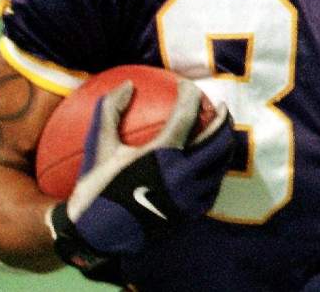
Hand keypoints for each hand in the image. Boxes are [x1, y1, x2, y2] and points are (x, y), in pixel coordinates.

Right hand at [48, 80, 233, 280]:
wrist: (97, 235)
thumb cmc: (96, 188)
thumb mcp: (99, 147)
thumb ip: (110, 110)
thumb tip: (128, 83)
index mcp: (161, 153)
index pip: (188, 114)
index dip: (191, 95)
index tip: (187, 86)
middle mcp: (182, 173)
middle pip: (217, 138)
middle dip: (223, 119)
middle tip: (220, 107)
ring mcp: (190, 195)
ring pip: (220, 163)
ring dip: (223, 143)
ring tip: (219, 133)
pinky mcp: (192, 212)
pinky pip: (213, 186)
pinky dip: (215, 169)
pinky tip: (209, 163)